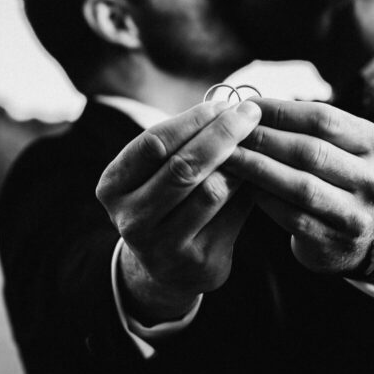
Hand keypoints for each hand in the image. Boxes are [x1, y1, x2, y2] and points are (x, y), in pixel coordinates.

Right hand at [96, 99, 261, 322]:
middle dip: (222, 134)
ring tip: (255, 142)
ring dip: (239, 161)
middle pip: (183, 167)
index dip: (192, 120)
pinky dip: (248, 188)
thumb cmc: (168, 200)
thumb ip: (186, 142)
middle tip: (249, 114)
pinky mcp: (198, 262)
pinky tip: (260, 172)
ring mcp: (163, 246)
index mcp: (113, 186)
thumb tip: (231, 106)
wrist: (169, 269)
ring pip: (211, 192)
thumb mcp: (159, 172)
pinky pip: (233, 215)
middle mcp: (132, 219)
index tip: (224, 104)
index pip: (154, 142)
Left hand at [226, 99, 373, 273]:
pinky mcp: (334, 244)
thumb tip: (249, 108)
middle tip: (231, 132)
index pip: (323, 118)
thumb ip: (304, 126)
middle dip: (264, 139)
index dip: (280, 111)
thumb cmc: (336, 177)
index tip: (246, 107)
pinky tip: (242, 186)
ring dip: (258, 168)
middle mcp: (373, 180)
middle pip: (311, 151)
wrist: (360, 235)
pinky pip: (292, 217)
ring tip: (228, 156)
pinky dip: (264, 198)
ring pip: (301, 186)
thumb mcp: (338, 146)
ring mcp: (356, 216)